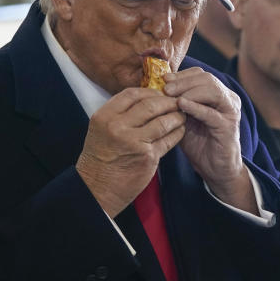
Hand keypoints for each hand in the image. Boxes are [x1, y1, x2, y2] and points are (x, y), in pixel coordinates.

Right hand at [76, 88, 184, 215]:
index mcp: (105, 117)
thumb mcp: (101, 129)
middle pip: (151, 105)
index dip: (150, 92)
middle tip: (177, 102)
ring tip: (182, 115)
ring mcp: (134, 142)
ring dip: (176, 116)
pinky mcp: (148, 157)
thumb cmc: (100, 158)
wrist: (97, 188)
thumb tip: (146, 99)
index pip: (132, 94)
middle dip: (168, 101)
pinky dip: (177, 132)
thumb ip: (120, 114)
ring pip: (163, 121)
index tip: (159, 94)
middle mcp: (118, 127)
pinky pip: (169, 140)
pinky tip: (180, 130)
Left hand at [163, 67, 256, 211]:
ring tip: (172, 96)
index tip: (164, 79)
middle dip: (183, 81)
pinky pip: (212, 113)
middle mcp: (228, 99)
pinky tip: (181, 105)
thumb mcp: (184, 118)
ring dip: (189, 90)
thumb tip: (157, 87)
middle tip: (165, 87)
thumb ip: (176, 103)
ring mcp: (230, 112)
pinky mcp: (228, 127)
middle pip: (207, 78)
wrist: (215, 169)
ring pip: (212, 91)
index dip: (182, 74)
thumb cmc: (199, 143)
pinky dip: (196, 107)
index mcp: (218, 94)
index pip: (201, 74)